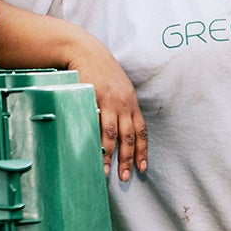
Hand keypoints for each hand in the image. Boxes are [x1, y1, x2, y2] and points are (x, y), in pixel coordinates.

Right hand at [68, 36, 146, 180]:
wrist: (87, 53)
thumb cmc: (102, 73)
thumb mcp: (120, 89)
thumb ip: (123, 108)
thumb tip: (122, 131)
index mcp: (132, 103)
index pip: (141, 132)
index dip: (142, 151)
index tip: (143, 168)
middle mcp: (123, 104)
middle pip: (128, 137)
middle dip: (127, 159)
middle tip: (125, 177)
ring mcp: (108, 101)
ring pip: (111, 134)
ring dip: (109, 155)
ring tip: (106, 171)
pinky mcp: (92, 98)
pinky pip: (94, 123)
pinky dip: (94, 139)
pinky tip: (92, 152)